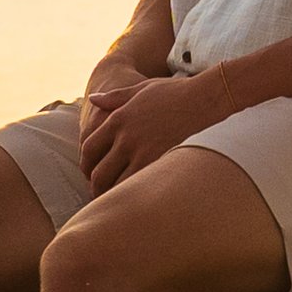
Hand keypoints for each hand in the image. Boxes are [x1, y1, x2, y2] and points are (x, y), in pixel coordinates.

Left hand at [82, 67, 227, 189]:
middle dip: (96, 187)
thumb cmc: (176, 92)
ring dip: (113, 196)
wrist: (205, 98)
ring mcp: (143, 152)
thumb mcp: (141, 89)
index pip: (89, 149)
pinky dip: (133, 196)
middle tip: (101, 194)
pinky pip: (138, 187)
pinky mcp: (160, 163)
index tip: (90, 173)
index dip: (86, 166)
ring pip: (115, 185)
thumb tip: (94, 99)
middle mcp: (126, 137)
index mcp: (118, 119)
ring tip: (117, 203)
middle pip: (98, 173)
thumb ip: (115, 97)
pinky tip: (137, 200)